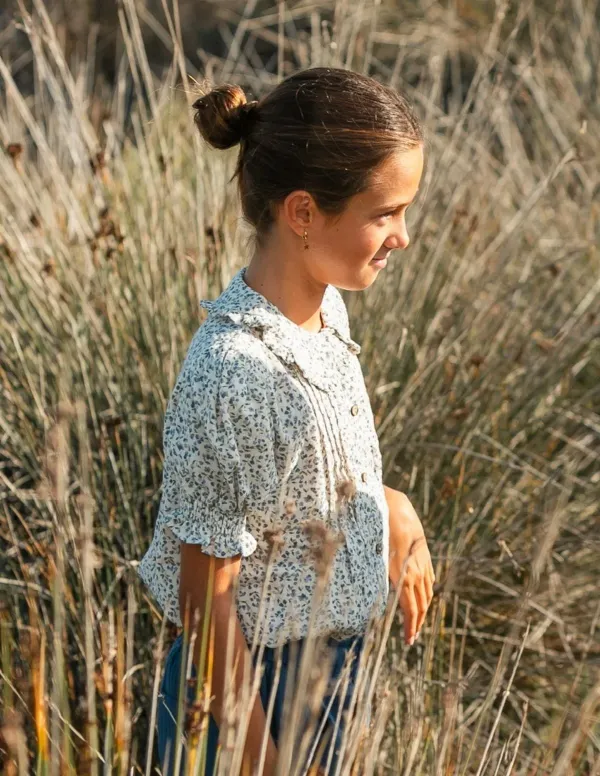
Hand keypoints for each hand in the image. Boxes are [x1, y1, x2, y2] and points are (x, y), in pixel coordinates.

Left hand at [384, 488, 434, 645]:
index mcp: (402, 574)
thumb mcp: (374, 554)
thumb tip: (375, 597)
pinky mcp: (424, 554)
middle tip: (411, 638)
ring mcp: (422, 563)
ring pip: (427, 593)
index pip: (411, 608)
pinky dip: (426, 592)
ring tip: (416, 622)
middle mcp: (415, 572)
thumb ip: (377, 575)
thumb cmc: (378, 529)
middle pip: (421, 605)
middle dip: (417, 623)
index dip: (411, 626)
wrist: (395, 506)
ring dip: (422, 610)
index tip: (409, 640)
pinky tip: (422, 597)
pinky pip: (428, 579)